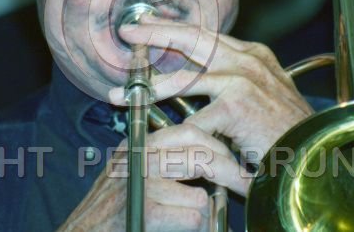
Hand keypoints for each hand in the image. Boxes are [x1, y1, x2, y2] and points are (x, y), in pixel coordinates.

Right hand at [58, 125, 246, 231]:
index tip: (236, 164)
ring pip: (201, 190)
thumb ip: (162, 165)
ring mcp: (141, 182)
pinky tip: (183, 230)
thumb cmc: (108, 216)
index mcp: (137, 145)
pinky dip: (198, 227)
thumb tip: (210, 161)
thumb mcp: (131, 179)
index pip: (190, 131)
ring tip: (201, 220)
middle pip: (201, 153)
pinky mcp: (147, 210)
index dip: (219, 148)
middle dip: (230, 171)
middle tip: (245, 185)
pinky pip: (194, 215)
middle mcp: (138, 157)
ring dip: (207, 211)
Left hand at [111, 15, 313, 158]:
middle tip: (129, 33)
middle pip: (192, 38)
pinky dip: (171, 133)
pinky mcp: (237, 106)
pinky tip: (154, 140)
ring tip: (122, 94)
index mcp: (252, 55)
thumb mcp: (262, 94)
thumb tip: (197, 78)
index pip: (205, 34)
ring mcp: (242, 80)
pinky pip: (193, 120)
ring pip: (184, 78)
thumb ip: (234, 81)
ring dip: (149, 88)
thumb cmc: (287, 130)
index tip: (149, 24)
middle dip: (156, 32)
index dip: (174, 28)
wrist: (315, 153)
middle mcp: (247, 60)